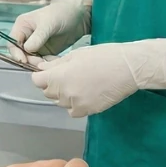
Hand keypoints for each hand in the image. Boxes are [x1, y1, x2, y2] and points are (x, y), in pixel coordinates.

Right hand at [9, 0, 93, 57]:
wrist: (80, 16)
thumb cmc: (62, 13)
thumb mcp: (49, 23)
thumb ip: (38, 37)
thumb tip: (27, 49)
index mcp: (22, 26)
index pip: (12, 42)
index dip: (15, 52)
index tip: (23, 60)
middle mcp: (26, 36)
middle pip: (20, 53)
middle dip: (28, 60)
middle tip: (39, 64)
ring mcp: (36, 44)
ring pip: (30, 59)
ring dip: (37, 63)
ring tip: (48, 64)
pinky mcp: (46, 51)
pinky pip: (41, 61)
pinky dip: (46, 64)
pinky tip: (54, 63)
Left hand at [31, 38, 165, 116]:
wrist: (128, 69)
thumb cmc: (104, 57)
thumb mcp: (75, 55)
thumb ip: (56, 65)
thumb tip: (42, 69)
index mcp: (59, 77)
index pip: (37, 81)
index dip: (41, 76)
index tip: (48, 73)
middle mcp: (65, 93)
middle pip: (48, 92)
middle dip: (53, 84)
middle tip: (68, 75)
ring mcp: (76, 104)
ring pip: (60, 102)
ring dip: (65, 94)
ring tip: (80, 82)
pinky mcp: (88, 111)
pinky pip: (73, 110)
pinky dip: (75, 104)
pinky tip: (86, 93)